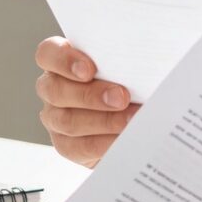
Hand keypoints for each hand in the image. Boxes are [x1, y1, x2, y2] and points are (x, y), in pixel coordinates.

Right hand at [34, 36, 137, 167]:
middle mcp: (52, 88)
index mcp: (61, 61)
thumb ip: (129, 60)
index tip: (89, 69)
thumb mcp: (128, 65)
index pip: (48, 54)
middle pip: (56, 90)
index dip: (64, 61)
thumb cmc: (129, 80)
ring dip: (103, 120)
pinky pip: (78, 146)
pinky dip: (103, 143)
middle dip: (90, 95)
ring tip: (131, 120)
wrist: (132, 116)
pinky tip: (123, 138)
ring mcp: (55, 118)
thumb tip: (152, 62)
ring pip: (67, 121)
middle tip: (122, 97)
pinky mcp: (66, 145)